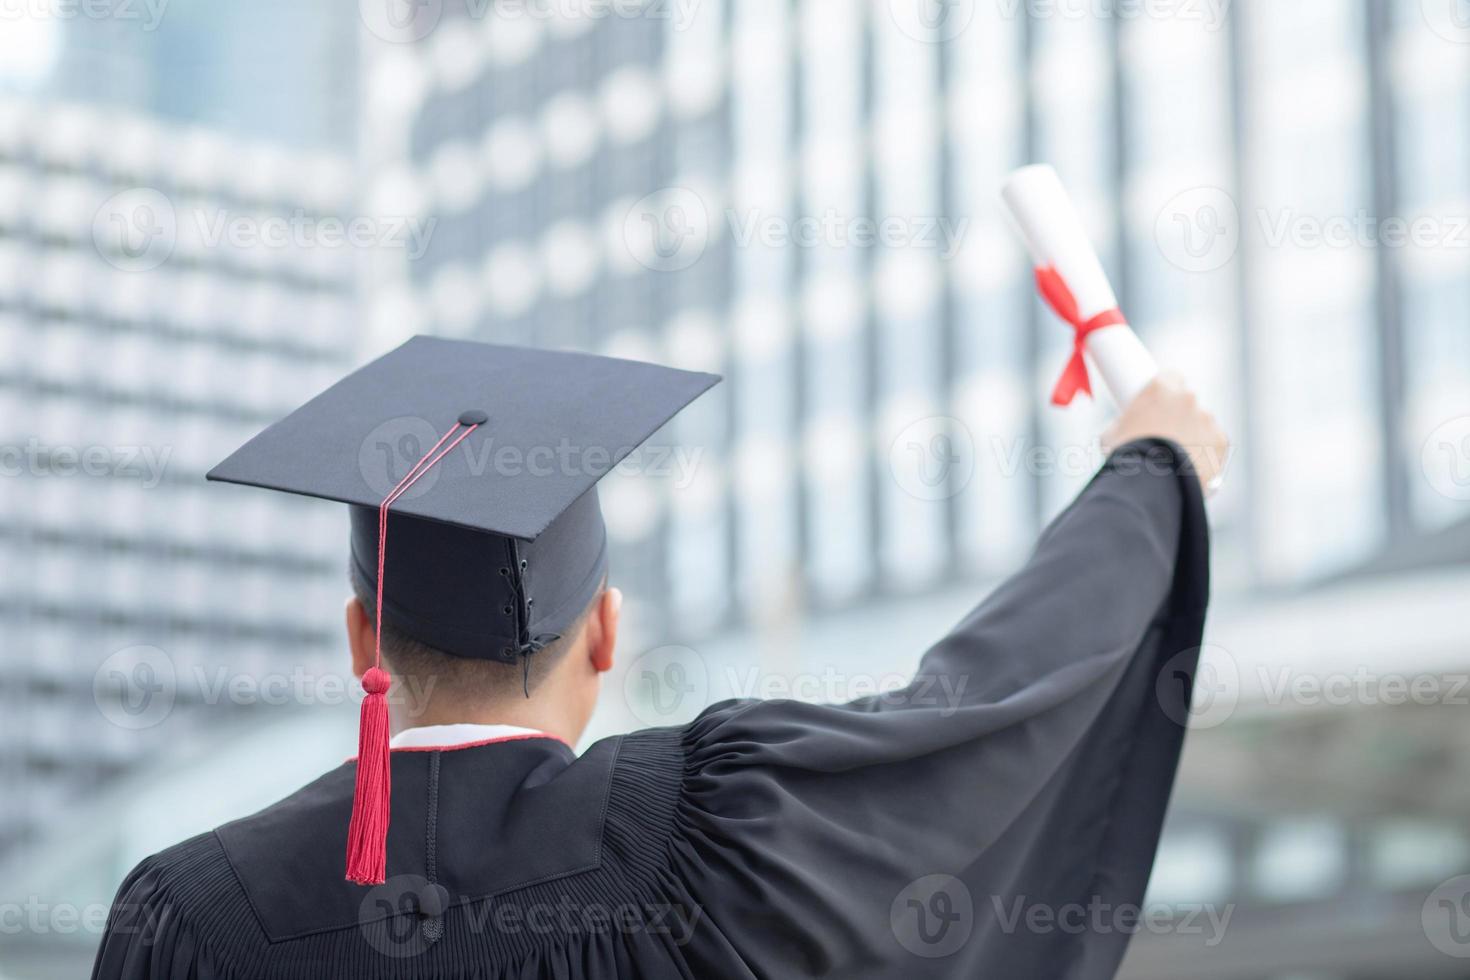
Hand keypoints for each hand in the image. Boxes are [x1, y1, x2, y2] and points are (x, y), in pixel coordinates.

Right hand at [1102, 373, 1229, 492]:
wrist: (1149, 484)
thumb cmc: (1125, 458)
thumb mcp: (1112, 433)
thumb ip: (1128, 422)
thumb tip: (1128, 429)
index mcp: (1161, 387)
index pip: (1171, 377)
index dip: (1166, 392)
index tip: (1159, 405)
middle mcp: (1188, 398)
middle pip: (1188, 402)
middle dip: (1178, 416)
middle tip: (1163, 437)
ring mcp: (1207, 419)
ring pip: (1202, 424)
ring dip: (1193, 436)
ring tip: (1175, 460)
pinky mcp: (1221, 442)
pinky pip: (1215, 445)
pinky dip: (1206, 454)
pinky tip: (1190, 468)